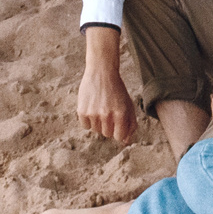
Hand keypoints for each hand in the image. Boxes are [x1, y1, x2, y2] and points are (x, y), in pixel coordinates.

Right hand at [77, 29, 136, 143]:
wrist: (101, 72)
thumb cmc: (117, 90)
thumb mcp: (128, 104)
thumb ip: (130, 124)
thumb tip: (126, 142)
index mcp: (121, 113)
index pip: (119, 136)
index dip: (118, 131)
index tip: (118, 124)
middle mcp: (107, 115)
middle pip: (107, 134)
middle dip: (109, 126)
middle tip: (108, 112)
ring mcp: (93, 113)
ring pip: (96, 130)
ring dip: (98, 123)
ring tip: (100, 108)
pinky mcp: (81, 111)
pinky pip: (85, 126)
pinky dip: (88, 120)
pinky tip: (92, 108)